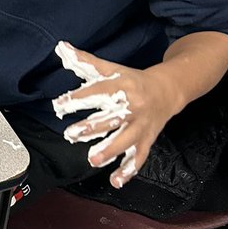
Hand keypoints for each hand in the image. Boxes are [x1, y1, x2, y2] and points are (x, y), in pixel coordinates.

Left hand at [52, 44, 182, 189]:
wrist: (168, 91)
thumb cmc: (133, 80)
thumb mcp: (110, 69)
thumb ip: (85, 61)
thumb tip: (61, 47)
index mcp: (122, 87)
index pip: (98, 92)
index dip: (77, 98)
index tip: (59, 105)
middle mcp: (133, 107)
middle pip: (113, 118)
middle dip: (92, 128)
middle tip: (72, 134)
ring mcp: (141, 126)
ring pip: (127, 140)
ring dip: (110, 151)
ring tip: (93, 160)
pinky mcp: (147, 140)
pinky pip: (139, 157)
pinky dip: (128, 171)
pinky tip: (115, 181)